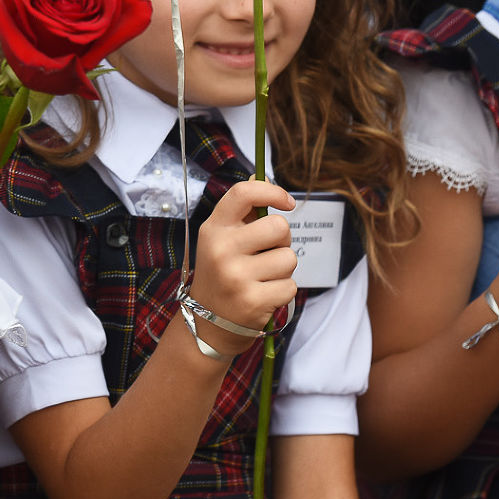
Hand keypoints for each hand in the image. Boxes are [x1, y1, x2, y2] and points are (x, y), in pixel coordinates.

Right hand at [188, 180, 298, 356]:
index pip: (243, 193)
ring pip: (289, 258)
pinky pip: (290, 285)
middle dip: (281, 241)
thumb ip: (242, 210)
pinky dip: (282, 291)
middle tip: (266, 254)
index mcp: (213, 229)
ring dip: (283, 269)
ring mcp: (236, 276)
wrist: (207, 324)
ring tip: (262, 278)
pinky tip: (263, 295)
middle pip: (279, 226)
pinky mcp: (252, 300)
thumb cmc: (222, 275)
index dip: (272, 191)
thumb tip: (261, 174)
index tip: (287, 203)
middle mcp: (221, 250)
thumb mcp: (221, 239)